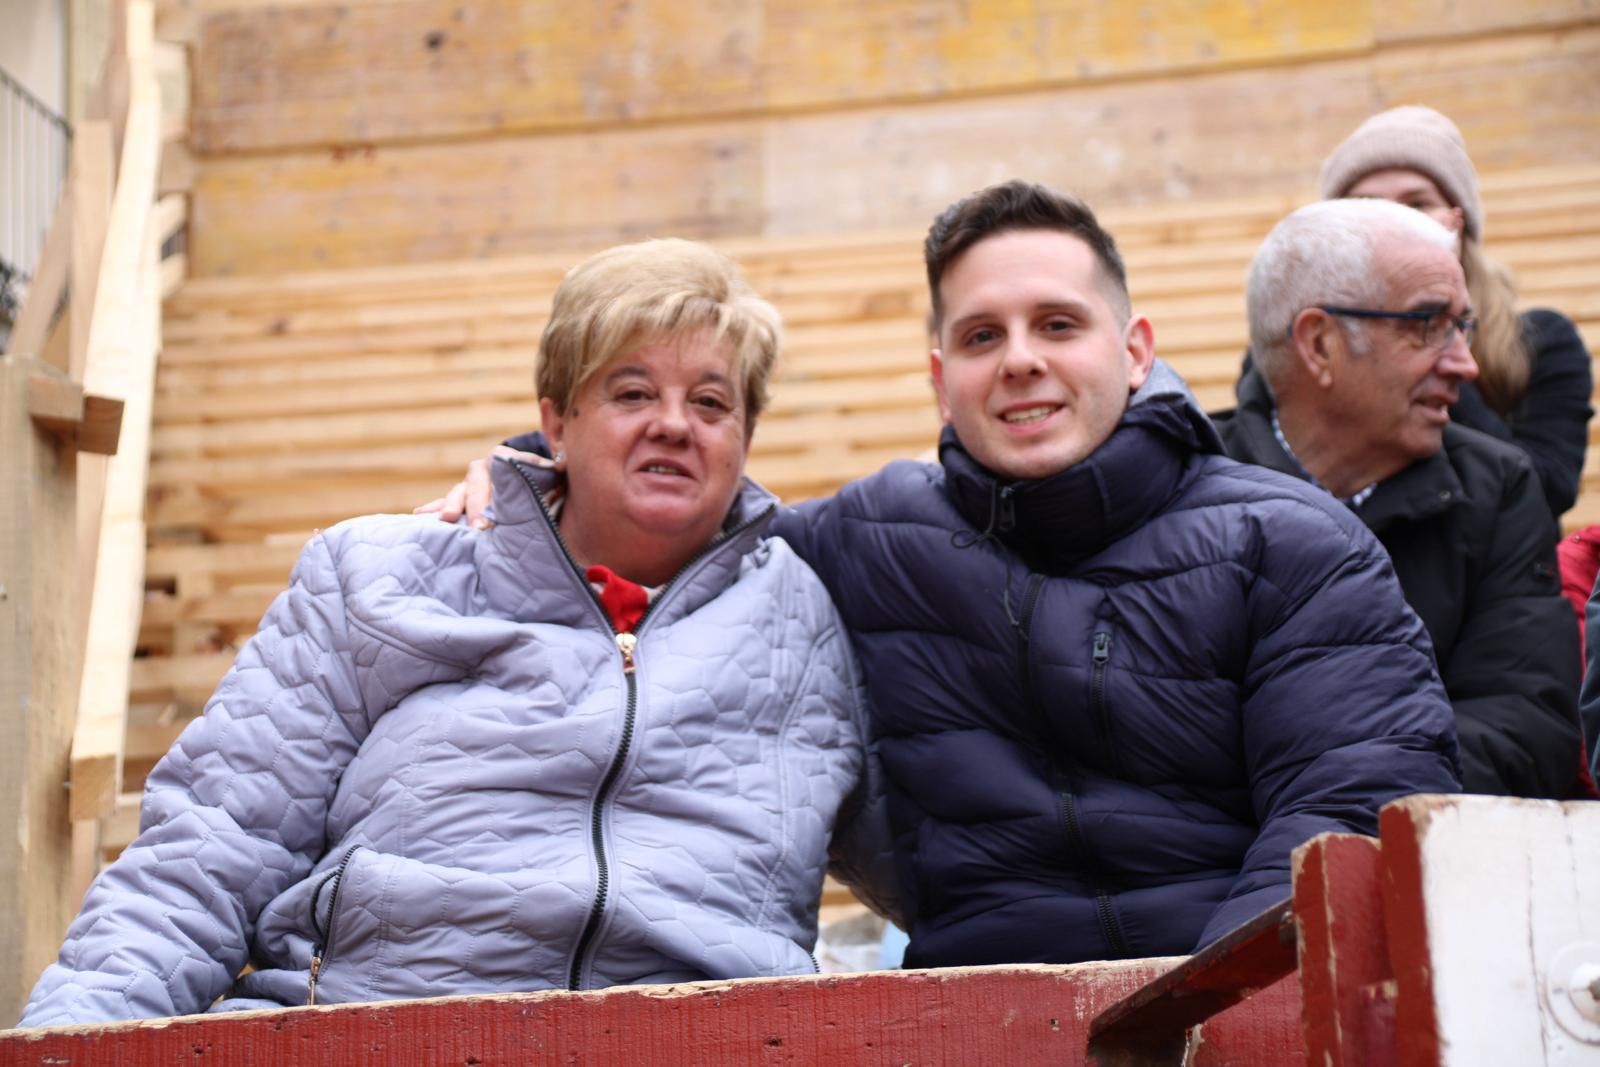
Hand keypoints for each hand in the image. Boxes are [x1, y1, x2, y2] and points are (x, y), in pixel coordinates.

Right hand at [414, 446, 545, 528]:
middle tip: (478, 528)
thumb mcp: (553, 471)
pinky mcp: (460, 497)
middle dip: (475, 508)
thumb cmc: (544, 478)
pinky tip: (418, 516)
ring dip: (450, 506)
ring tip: (444, 519)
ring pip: (457, 493)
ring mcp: (469, 483)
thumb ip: (555, 466)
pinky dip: (432, 508)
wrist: (532, 480)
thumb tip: (562, 463)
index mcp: (504, 459)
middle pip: (476, 486)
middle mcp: (484, 470)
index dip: (496, 493)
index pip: (498, 471)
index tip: (493, 519)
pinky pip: (443, 502)